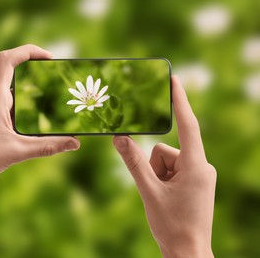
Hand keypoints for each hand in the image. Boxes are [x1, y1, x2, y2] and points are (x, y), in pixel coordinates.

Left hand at [0, 45, 79, 257]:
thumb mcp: (16, 152)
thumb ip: (47, 147)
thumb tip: (75, 143)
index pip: (8, 59)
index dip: (29, 51)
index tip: (50, 58)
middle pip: (12, 71)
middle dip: (35, 71)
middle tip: (57, 79)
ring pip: (12, 90)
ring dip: (30, 91)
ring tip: (52, 100)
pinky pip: (8, 105)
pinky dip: (24, 106)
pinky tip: (36, 120)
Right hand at [113, 76, 215, 257]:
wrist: (187, 252)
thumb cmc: (171, 225)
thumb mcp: (148, 191)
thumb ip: (133, 162)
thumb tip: (118, 137)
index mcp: (196, 166)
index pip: (188, 126)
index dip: (180, 101)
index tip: (174, 80)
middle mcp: (201, 166)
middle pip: (165, 151)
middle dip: (153, 168)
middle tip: (155, 191)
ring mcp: (199, 175)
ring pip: (166, 162)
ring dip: (156, 176)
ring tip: (161, 199)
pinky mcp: (196, 182)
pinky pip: (171, 170)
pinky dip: (162, 180)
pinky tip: (165, 199)